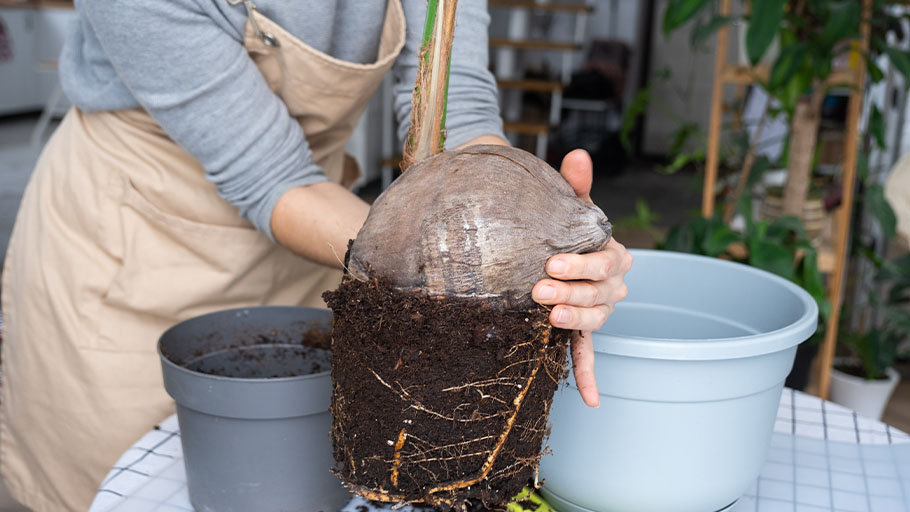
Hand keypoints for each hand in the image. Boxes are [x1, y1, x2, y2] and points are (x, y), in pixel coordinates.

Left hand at [531, 149, 632, 407]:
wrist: (539, 238)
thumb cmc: (555, 222)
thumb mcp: (565, 203)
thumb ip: (575, 184)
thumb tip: (578, 155)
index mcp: (610, 252)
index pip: (607, 261)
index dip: (582, 264)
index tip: (551, 263)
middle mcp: (610, 283)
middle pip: (603, 293)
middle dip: (573, 292)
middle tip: (539, 291)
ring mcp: (596, 308)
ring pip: (596, 319)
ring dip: (577, 321)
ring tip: (550, 319)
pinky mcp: (579, 329)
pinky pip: (588, 353)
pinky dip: (588, 375)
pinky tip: (589, 400)